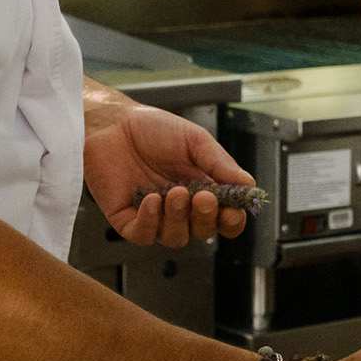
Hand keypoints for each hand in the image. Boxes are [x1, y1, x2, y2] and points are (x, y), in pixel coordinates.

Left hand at [85, 102, 254, 247]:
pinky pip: (143, 235)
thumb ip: (221, 164)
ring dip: (178, 219)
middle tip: (203, 198)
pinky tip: (151, 201)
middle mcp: (180, 206)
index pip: (224, 218)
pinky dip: (150, 222)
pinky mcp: (127, 219)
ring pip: (175, 238)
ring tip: (174, 193)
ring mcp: (154, 215)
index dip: (231, 220)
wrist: (112, 123)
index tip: (232, 211)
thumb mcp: (195, 140)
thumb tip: (249, 185)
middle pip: (202, 232)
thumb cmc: (151, 128)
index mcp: (201, 188)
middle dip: (205, 219)